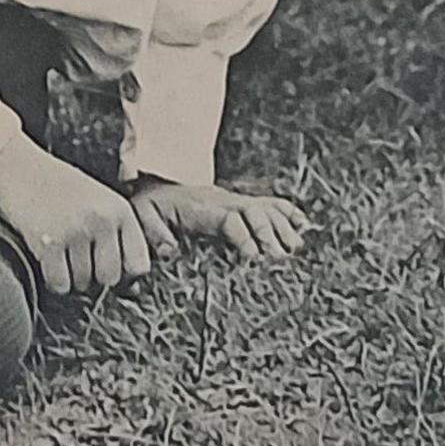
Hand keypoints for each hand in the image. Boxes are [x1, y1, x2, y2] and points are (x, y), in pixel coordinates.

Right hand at [0, 136, 153, 298]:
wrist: (18, 167)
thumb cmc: (59, 188)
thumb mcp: (100, 200)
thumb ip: (117, 232)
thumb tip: (129, 283)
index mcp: (120, 210)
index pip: (139, 264)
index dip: (123, 273)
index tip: (106, 266)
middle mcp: (102, 221)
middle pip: (109, 278)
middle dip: (93, 277)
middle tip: (77, 260)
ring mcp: (76, 232)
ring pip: (82, 284)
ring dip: (70, 277)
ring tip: (60, 253)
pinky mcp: (50, 243)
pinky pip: (59, 284)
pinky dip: (52, 279)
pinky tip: (47, 260)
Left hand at [128, 177, 312, 262]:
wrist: (156, 186)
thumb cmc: (150, 206)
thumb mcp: (142, 216)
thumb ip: (153, 233)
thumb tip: (170, 251)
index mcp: (200, 208)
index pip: (229, 219)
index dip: (244, 237)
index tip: (254, 258)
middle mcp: (223, 201)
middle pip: (254, 212)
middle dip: (269, 234)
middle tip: (280, 259)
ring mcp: (235, 201)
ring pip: (266, 208)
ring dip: (283, 226)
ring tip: (296, 247)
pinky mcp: (241, 204)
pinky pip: (269, 203)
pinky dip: (288, 212)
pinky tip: (303, 225)